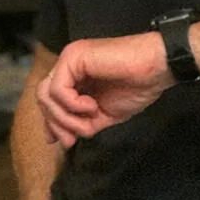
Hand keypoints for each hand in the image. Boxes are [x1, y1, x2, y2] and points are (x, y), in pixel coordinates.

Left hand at [36, 32, 172, 145]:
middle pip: (42, 98)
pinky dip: (72, 105)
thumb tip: (55, 138)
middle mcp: (67, 65)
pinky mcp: (73, 57)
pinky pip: (57, 89)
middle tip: (72, 139)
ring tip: (88, 121)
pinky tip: (92, 106)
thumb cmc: (136, 87)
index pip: (48, 101)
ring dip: (65, 117)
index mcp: (73, 76)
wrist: (157, 68)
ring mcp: (68, 59)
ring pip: (45, 95)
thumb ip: (79, 123)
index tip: (67, 141)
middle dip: (56, 124)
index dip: (53, 123)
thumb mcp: (102, 115)